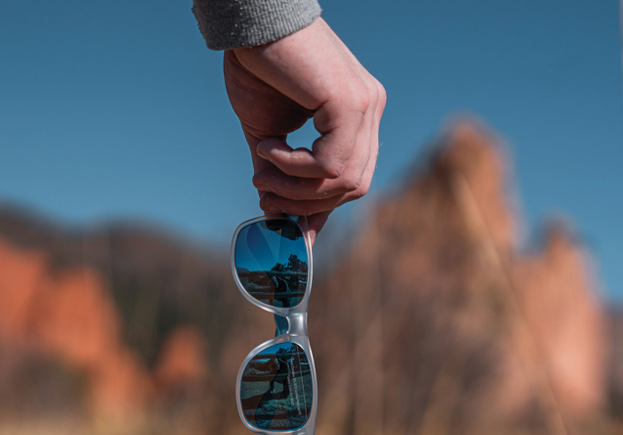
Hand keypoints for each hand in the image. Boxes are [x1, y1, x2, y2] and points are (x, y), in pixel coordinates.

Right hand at [223, 18, 385, 242]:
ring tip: (261, 172)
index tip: (291, 226)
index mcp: (358, 115)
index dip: (322, 208)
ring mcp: (367, 106)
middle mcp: (370, 110)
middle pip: (354, 186)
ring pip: (343, 180)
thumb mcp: (268, 131)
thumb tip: (274, 212)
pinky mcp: (352, 103)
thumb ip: (279, 171)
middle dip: (307, 203)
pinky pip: (328, 163)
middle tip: (266, 198)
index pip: (353, 176)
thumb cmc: (259, 67)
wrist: (251, 20)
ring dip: (294, 188)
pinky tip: (268, 148)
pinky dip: (293, 167)